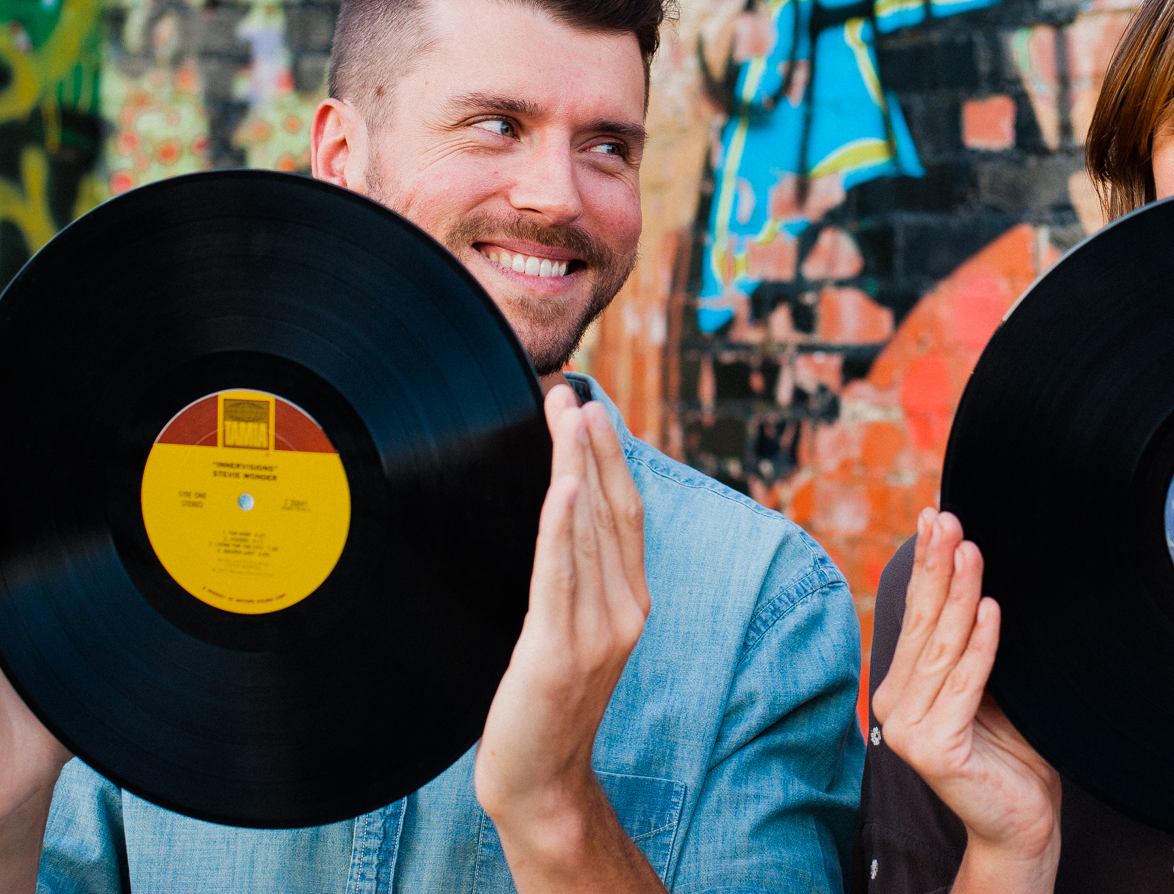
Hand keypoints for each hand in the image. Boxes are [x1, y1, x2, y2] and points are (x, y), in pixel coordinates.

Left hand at [474, 383, 661, 891]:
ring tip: (566, 415)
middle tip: (571, 392)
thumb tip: (566, 513)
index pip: (626, 511)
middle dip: (592, 446)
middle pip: (611, 509)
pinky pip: (561, 576)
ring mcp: (595, 632)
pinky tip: (564, 486)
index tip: (589, 407)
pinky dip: (564, 527)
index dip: (610, 457)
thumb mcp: (575, 630)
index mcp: (632, 601)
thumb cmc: (548, 702)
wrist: (541, 780)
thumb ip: (580, 578)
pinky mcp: (558, 652)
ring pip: (589, 530)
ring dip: (577, 466)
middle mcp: (624, 610)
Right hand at [874, 508, 1061, 893]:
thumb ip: (970, 640)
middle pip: (923, 623)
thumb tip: (976, 565)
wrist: (1020, 820)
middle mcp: (892, 704)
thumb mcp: (988, 681)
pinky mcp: (932, 748)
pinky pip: (964, 683)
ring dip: (959, 594)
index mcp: (900, 684)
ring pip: (941, 648)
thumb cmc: (1010, 747)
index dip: (924, 565)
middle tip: (948, 520)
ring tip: (972, 551)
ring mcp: (907, 729)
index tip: (934, 517)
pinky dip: (980, 645)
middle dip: (937, 567)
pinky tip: (991, 609)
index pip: (915, 614)